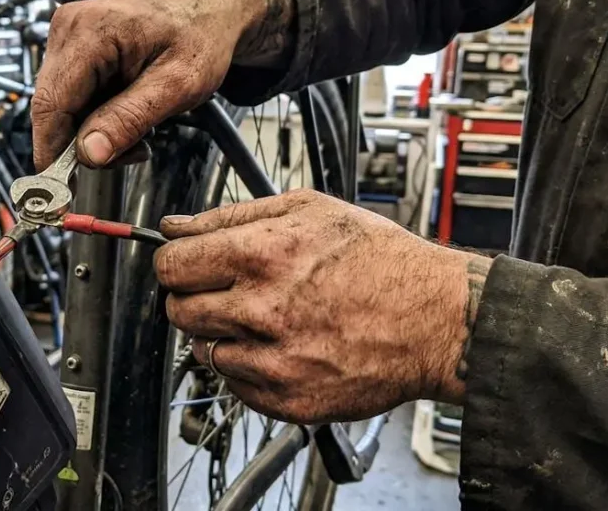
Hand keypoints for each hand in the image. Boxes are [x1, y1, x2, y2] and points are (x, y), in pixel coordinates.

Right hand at [31, 0, 294, 169]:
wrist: (210, 6)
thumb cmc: (201, 34)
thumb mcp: (177, 85)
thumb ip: (129, 119)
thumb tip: (88, 155)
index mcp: (90, 31)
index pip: (50, 105)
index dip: (52, 154)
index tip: (59, 195)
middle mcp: (68, 27)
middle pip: (52, 109)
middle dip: (83, 144)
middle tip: (132, 152)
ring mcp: (67, 34)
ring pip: (60, 107)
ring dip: (93, 132)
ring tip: (139, 126)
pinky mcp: (73, 46)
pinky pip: (71, 96)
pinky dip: (95, 116)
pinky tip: (127, 110)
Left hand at [156, 190, 489, 423]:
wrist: (436, 320)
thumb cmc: (380, 260)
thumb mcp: (309, 209)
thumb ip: (233, 215)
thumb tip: (177, 225)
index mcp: (261, 254)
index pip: (171, 264)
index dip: (176, 262)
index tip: (189, 265)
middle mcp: (261, 309)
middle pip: (178, 310)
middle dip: (194, 298)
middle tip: (227, 292)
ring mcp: (272, 359)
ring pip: (203, 348)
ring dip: (222, 333)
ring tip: (266, 318)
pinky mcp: (286, 397)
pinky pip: (235, 383)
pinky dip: (249, 366)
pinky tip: (284, 345)